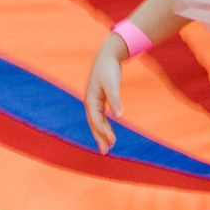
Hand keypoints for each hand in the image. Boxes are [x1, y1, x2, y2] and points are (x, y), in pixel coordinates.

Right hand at [83, 37, 126, 153]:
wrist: (107, 56)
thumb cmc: (109, 69)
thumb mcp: (112, 84)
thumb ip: (115, 100)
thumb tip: (119, 116)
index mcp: (90, 100)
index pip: (96, 120)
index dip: (103, 132)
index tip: (112, 141)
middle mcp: (90, 102)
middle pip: (94, 124)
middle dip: (99, 138)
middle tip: (105, 152)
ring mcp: (94, 101)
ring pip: (96, 122)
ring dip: (101, 134)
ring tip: (108, 146)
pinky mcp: (99, 100)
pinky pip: (100, 117)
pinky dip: (104, 125)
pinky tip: (109, 132)